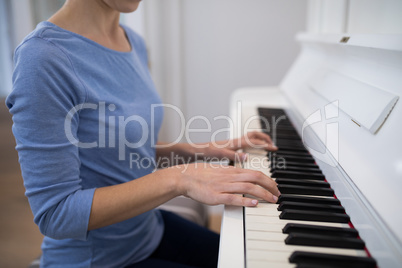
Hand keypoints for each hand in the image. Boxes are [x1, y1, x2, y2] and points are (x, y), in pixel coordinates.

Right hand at [164, 162, 279, 205]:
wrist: (184, 177)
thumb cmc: (200, 174)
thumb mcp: (219, 170)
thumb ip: (231, 173)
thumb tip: (242, 176)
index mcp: (231, 170)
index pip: (255, 172)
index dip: (268, 179)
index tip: (274, 186)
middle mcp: (230, 176)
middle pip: (256, 177)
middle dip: (270, 186)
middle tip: (278, 194)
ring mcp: (223, 186)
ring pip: (248, 187)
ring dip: (263, 193)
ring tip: (273, 200)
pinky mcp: (216, 196)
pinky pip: (233, 197)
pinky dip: (245, 200)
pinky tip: (253, 204)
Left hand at [196, 131, 277, 162]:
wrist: (194, 150)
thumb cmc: (204, 152)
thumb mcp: (219, 155)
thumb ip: (233, 156)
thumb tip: (247, 157)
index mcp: (234, 143)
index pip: (254, 141)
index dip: (265, 144)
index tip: (274, 148)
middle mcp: (234, 141)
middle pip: (254, 135)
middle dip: (265, 138)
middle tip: (273, 145)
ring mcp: (232, 143)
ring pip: (250, 137)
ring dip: (259, 140)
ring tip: (266, 146)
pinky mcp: (229, 146)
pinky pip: (244, 142)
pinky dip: (251, 144)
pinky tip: (251, 153)